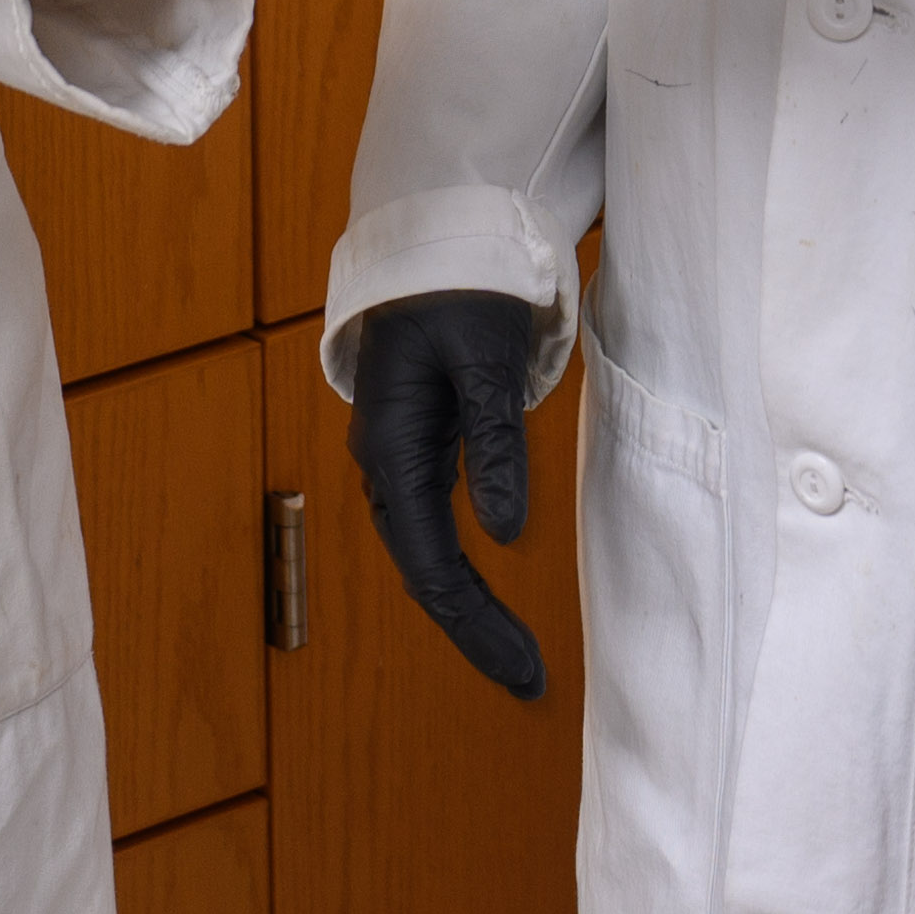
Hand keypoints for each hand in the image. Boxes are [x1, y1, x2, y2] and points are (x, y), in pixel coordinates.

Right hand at [351, 289, 546, 698]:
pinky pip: (431, 523)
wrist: (431, 234)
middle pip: (424, 571)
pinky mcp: (417, 442)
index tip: (526, 671)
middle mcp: (386, 462)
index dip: (478, 625)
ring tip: (511, 651)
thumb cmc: (460, 288)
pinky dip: (459, 567)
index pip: (433, 566)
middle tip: (528, 679)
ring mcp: (397, 454)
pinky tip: (485, 589)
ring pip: (423, 552)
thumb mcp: (485, 361)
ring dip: (464, 604)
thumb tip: (507, 534)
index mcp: (394, 450)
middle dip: (473, 629)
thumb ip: (496, 447)